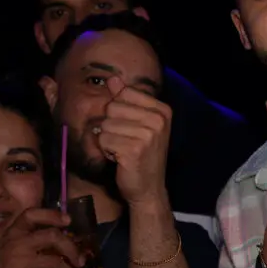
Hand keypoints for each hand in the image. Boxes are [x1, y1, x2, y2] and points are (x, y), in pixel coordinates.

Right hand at [0, 209, 86, 267]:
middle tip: (82, 261)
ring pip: (54, 263)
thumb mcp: (13, 243)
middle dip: (72, 248)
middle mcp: (18, 245)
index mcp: (16, 232)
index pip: (32, 214)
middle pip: (52, 237)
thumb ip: (34, 238)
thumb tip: (67, 238)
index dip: (52, 215)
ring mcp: (19, 264)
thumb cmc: (2, 262)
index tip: (69, 221)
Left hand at [97, 76, 171, 205]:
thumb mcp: (138, 123)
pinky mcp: (134, 149)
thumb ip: (125, 100)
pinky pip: (103, 140)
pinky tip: (120, 159)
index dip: (119, 110)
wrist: (149, 188)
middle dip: (112, 125)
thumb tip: (112, 79)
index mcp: (162, 110)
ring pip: (106, 124)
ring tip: (123, 150)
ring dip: (109, 139)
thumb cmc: (142, 154)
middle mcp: (158, 120)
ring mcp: (148, 135)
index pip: (124, 93)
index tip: (131, 127)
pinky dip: (107, 151)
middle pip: (112, 107)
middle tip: (126, 141)